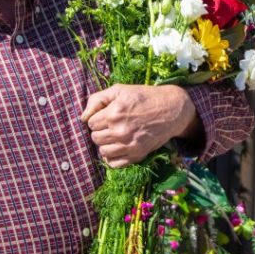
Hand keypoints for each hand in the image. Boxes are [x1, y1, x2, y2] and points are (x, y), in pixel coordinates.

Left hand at [81, 84, 201, 167]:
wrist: (171, 109)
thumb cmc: (144, 97)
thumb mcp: (120, 90)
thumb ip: (97, 100)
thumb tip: (83, 117)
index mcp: (114, 113)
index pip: (90, 123)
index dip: (97, 118)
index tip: (107, 115)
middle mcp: (120, 131)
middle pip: (95, 138)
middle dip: (100, 131)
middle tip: (111, 125)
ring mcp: (129, 145)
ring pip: (102, 151)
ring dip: (105, 144)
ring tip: (115, 135)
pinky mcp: (137, 155)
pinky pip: (114, 163)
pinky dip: (113, 157)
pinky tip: (119, 147)